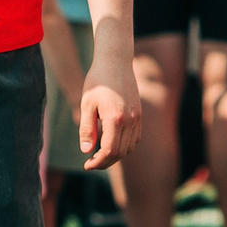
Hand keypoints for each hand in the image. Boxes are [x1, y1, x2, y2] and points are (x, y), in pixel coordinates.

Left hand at [76, 50, 142, 170]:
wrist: (115, 62)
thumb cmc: (97, 81)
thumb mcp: (86, 104)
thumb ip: (87, 129)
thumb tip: (87, 151)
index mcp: (115, 118)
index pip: (109, 151)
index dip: (98, 162)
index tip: (87, 165)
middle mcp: (130, 120)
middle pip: (120, 152)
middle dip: (105, 162)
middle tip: (91, 162)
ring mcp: (137, 118)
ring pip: (129, 147)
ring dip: (115, 155)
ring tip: (100, 153)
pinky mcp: (140, 115)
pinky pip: (135, 138)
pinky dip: (125, 146)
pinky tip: (112, 142)